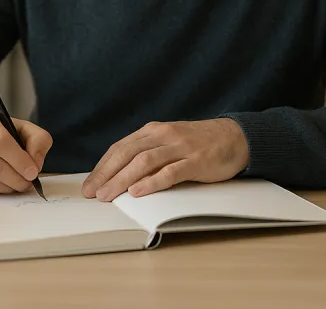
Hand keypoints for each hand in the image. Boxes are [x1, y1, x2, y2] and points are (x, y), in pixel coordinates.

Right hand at [0, 104, 52, 193]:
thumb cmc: (0, 132)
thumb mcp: (23, 128)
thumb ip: (38, 140)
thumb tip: (35, 163)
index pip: (0, 141)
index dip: (19, 160)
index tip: (32, 171)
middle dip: (15, 178)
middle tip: (27, 182)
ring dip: (6, 186)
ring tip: (17, 183)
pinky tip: (1, 184)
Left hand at [82, 119, 248, 200]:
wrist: (235, 136)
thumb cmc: (199, 143)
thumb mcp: (169, 140)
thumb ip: (148, 152)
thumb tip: (120, 174)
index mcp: (153, 130)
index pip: (120, 147)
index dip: (102, 166)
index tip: (90, 183)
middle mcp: (163, 136)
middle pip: (127, 154)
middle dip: (106, 174)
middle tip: (92, 192)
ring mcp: (180, 148)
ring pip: (144, 162)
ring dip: (122, 180)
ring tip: (108, 195)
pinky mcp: (195, 161)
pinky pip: (170, 172)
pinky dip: (151, 182)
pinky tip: (137, 191)